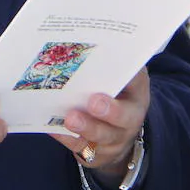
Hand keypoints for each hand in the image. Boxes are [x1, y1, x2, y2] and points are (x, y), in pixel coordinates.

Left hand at [50, 68, 148, 184]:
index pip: (138, 83)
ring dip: (85, 127)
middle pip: (123, 117)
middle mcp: (130, 120)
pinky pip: (80, 148)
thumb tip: (97, 35)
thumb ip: (112, 61)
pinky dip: (64, 137)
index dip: (130, 78)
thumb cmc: (114, 95)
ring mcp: (114, 140)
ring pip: (101, 137)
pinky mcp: (95, 155)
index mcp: (137, 94)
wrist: (119, 134)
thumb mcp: (122, 79)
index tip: (114, 70)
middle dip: (109, 110)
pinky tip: (50, 126)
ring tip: (70, 118)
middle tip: (94, 102)